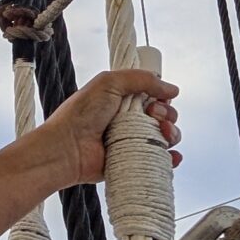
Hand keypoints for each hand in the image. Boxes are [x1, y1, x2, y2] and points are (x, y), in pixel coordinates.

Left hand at [28, 67, 180, 187]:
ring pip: (164, 138)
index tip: (158, 99)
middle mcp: (128, 120)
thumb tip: (171, 89)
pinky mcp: (131, 161)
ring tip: (162, 133)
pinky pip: (158, 160)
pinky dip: (170, 159)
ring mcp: (131, 142)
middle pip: (162, 117)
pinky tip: (171, 156)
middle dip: (167, 115)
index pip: (153, 97)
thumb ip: (141, 79)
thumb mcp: (109, 83)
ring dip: (171, 134)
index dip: (161, 98)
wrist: (67, 148)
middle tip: (154, 115)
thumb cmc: (80, 114)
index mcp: (122, 100)